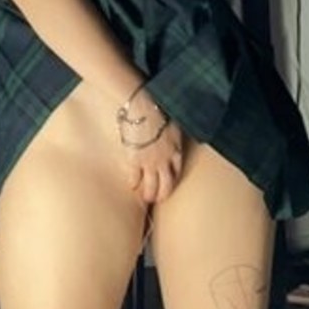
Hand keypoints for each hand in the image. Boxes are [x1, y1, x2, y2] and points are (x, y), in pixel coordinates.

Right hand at [116, 82, 184, 205]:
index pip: (177, 170)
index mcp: (176, 150)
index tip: (170, 183)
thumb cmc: (157, 111)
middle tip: (158, 198)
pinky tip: (132, 186)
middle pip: (167, 184)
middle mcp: (165, 160)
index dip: (174, 179)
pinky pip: (134, 178)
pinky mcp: (135, 161)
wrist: (143, 110)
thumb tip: (173, 134)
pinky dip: (133, 184)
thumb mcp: (173, 123)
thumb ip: (173, 134)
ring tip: (146, 198)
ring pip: (151, 186)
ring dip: (149, 194)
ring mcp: (150, 163)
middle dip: (163, 194)